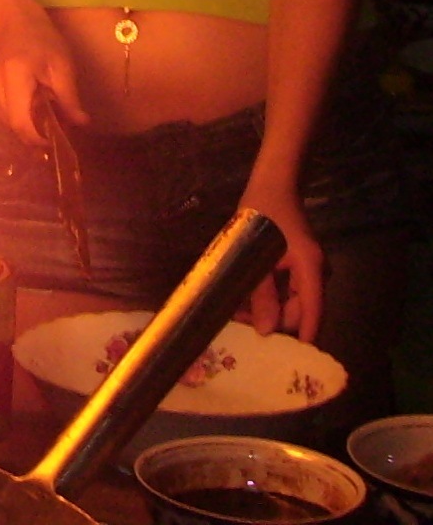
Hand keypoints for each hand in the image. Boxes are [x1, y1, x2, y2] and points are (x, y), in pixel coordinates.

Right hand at [0, 8, 88, 144]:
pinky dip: (15, 112)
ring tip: (40, 104)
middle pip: (14, 126)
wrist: (5, 17)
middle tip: (54, 121)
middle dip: (35, 129)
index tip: (55, 141)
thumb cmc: (38, 35)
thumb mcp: (60, 62)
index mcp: (14, 77)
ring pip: (6, 121)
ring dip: (25, 120)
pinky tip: (25, 98)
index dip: (38, 139)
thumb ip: (68, 95)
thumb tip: (81, 123)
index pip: (21, 123)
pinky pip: (0, 112)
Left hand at [237, 178, 323, 342]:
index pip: (313, 314)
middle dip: (274, 323)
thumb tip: (266, 332)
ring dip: (267, 310)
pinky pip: (286, 290)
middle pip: (299, 311)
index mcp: (310, 268)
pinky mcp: (298, 266)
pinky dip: (268, 296)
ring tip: (235, 313)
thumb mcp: (256, 253)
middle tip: (241, 330)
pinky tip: (243, 298)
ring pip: (291, 302)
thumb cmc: (263, 213)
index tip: (291, 366)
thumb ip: (261, 293)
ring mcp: (307, 269)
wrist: (273, 183)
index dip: (303, 341)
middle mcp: (315, 272)